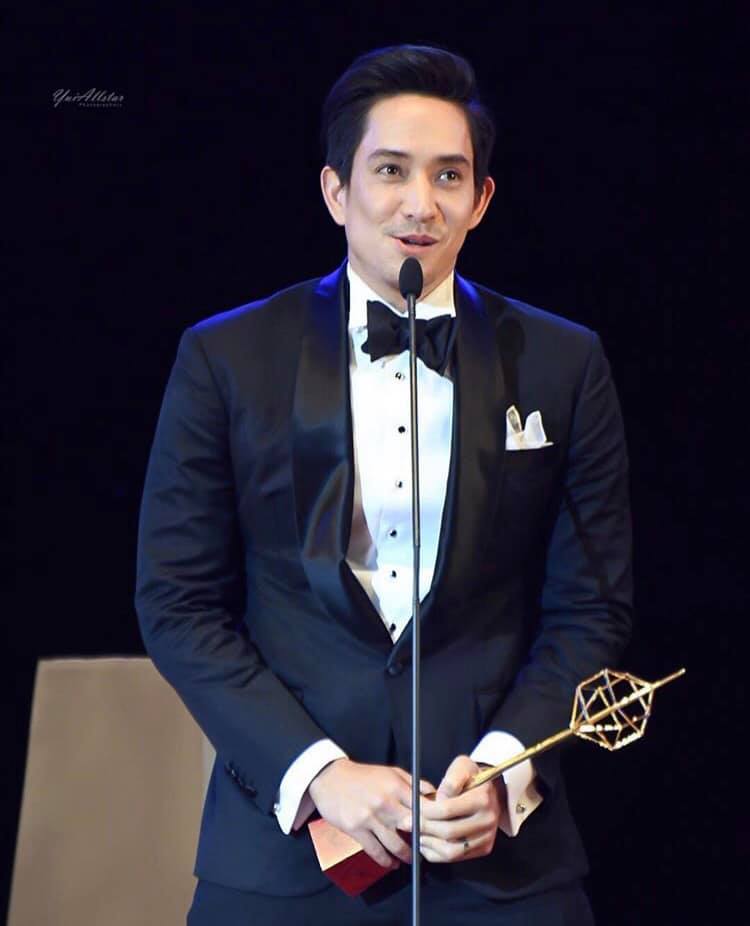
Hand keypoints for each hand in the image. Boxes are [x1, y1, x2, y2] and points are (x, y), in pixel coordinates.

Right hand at [308, 758, 433, 868]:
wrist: (330, 778)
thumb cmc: (363, 775)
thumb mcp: (390, 772)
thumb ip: (412, 782)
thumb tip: (433, 793)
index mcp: (396, 787)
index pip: (423, 808)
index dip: (434, 822)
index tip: (439, 831)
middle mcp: (385, 802)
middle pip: (413, 827)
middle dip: (423, 841)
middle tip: (428, 849)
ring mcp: (370, 817)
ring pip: (395, 844)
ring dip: (406, 855)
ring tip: (412, 860)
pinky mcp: (356, 829)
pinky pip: (375, 851)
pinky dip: (386, 861)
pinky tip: (391, 864)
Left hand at [415, 755, 506, 863]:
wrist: (491, 790)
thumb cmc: (471, 777)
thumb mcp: (462, 766)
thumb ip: (450, 780)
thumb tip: (439, 799)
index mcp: (482, 799)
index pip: (447, 810)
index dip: (426, 811)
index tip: (412, 809)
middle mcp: (488, 820)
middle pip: (449, 832)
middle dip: (424, 828)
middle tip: (407, 823)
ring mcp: (487, 837)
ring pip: (452, 850)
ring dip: (429, 844)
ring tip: (416, 834)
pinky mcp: (483, 848)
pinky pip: (456, 858)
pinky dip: (437, 854)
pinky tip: (426, 843)